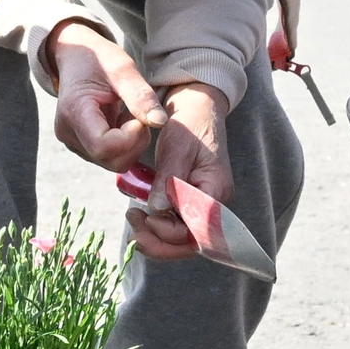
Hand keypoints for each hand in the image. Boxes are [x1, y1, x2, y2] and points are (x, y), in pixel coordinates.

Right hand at [46, 22, 165, 174]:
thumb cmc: (97, 58)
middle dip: (135, 142)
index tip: (137, 116)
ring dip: (131, 143)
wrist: (75, 56)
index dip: (130, 138)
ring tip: (128, 115)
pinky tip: (121, 121)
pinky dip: (124, 144)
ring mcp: (73, 142)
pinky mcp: (81, 146)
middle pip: (111, 160)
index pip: (103, 147)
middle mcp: (68, 134)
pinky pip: (110, 158)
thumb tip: (160, 122)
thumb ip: (141, 96)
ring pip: (113, 162)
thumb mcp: (123, 69)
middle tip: (137, 115)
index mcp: (75, 112)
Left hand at [131, 84, 231, 263]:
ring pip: (182, 238)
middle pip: (190, 242)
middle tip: (133, 228)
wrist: (197, 106)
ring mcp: (203, 204)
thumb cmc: (190, 123)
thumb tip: (157, 210)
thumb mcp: (177, 147)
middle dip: (160, 242)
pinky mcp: (190, 201)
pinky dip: (157, 226)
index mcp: (216, 191)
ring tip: (133, 219)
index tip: (145, 217)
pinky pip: (176, 224)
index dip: (170, 233)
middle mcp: (214, 204)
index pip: (198, 231)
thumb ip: (168, 179)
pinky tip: (140, 216)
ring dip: (156, 236)